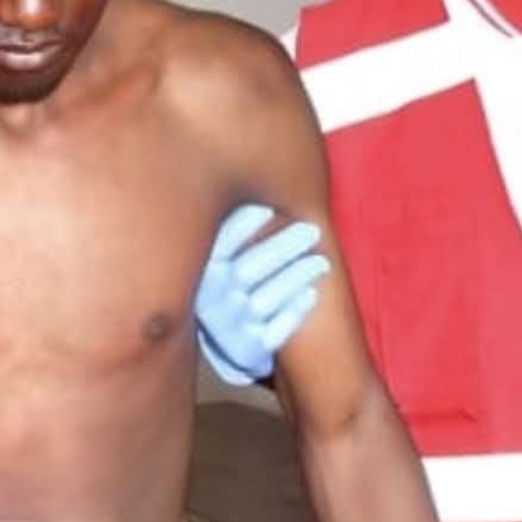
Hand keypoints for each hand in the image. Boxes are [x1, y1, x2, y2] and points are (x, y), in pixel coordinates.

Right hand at [193, 204, 327, 384]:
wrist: (229, 342)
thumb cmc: (232, 282)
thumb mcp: (221, 258)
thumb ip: (226, 227)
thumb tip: (247, 172)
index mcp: (199, 271)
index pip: (218, 245)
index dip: (243, 225)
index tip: (269, 205)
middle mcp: (209, 299)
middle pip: (246, 270)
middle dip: (281, 247)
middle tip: (311, 230)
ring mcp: (228, 327)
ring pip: (264, 300)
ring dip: (295, 277)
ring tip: (322, 261)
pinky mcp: (248, 349)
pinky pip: (275, 332)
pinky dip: (294, 312)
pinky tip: (310, 295)